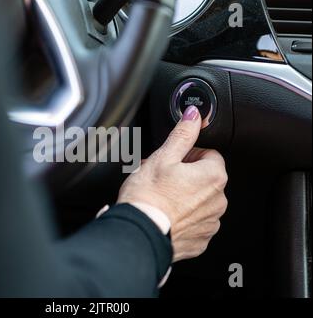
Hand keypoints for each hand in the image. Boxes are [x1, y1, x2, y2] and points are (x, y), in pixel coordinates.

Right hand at [118, 106, 227, 261]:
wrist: (138, 233)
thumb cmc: (148, 196)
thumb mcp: (163, 157)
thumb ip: (182, 134)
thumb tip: (194, 115)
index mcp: (213, 176)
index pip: (208, 154)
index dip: (187, 155)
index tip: (171, 162)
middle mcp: (218, 201)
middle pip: (204, 178)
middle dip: (185, 176)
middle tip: (161, 179)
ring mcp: (210, 223)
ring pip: (199, 200)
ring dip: (184, 197)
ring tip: (160, 198)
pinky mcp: (200, 240)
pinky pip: (194, 222)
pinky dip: (182, 218)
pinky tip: (165, 214)